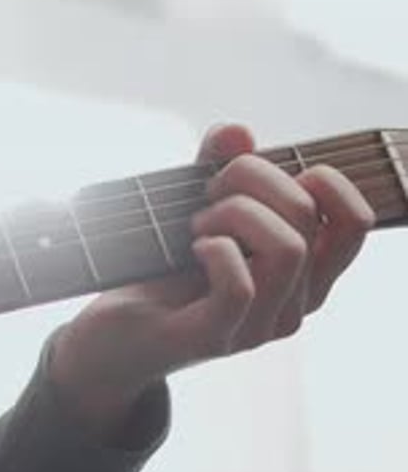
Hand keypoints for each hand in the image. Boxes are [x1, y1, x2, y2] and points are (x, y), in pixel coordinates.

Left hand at [49, 124, 374, 439]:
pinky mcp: (216, 339)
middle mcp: (293, 306)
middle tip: (207, 195)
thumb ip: (221, 168)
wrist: (115, 336)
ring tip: (197, 225)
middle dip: (251, 180)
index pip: (356, 222)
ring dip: (233, 215)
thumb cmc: (164, 273)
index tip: (264, 180)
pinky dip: (215, 250)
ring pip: (288, 249)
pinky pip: (241, 286)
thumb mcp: (199, 211)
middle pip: (309, 216)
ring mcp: (258, 328)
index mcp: (305, 276)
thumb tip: (237, 132)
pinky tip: (193, 248)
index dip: (321, 180)